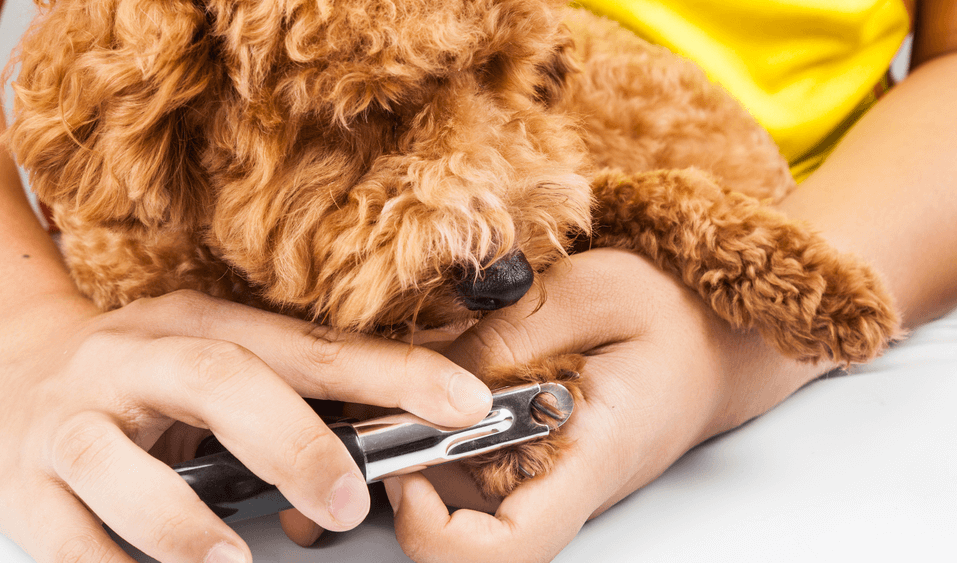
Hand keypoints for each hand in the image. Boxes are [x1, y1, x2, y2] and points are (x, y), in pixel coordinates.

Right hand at [0, 290, 491, 562]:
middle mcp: (138, 356)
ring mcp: (75, 415)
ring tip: (233, 561)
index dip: (391, 373)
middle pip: (220, 379)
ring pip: (123, 464)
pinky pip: (66, 534)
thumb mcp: (206, 362)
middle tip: (348, 502)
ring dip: (184, 522)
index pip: (311, 348)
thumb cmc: (134, 378)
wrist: (2, 371)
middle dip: (294, 441)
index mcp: (202, 323)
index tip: (463, 404)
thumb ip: (282, 399)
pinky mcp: (24, 477)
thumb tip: (379, 452)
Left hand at [381, 248, 830, 562]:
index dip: (438, 533)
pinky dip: (447, 418)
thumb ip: (509, 337)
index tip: (407, 473)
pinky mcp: (539, 457)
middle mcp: (563, 483)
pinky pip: (474, 456)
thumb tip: (427, 377)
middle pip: (462, 519)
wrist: (715, 336)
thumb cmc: (674, 315)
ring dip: (424, 432)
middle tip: (389, 393)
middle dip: (409, 461)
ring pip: (458, 486)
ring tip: (423, 362)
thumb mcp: (589, 294)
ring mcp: (549, 475)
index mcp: (589, 456)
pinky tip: (453, 365)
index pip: (508, 548)